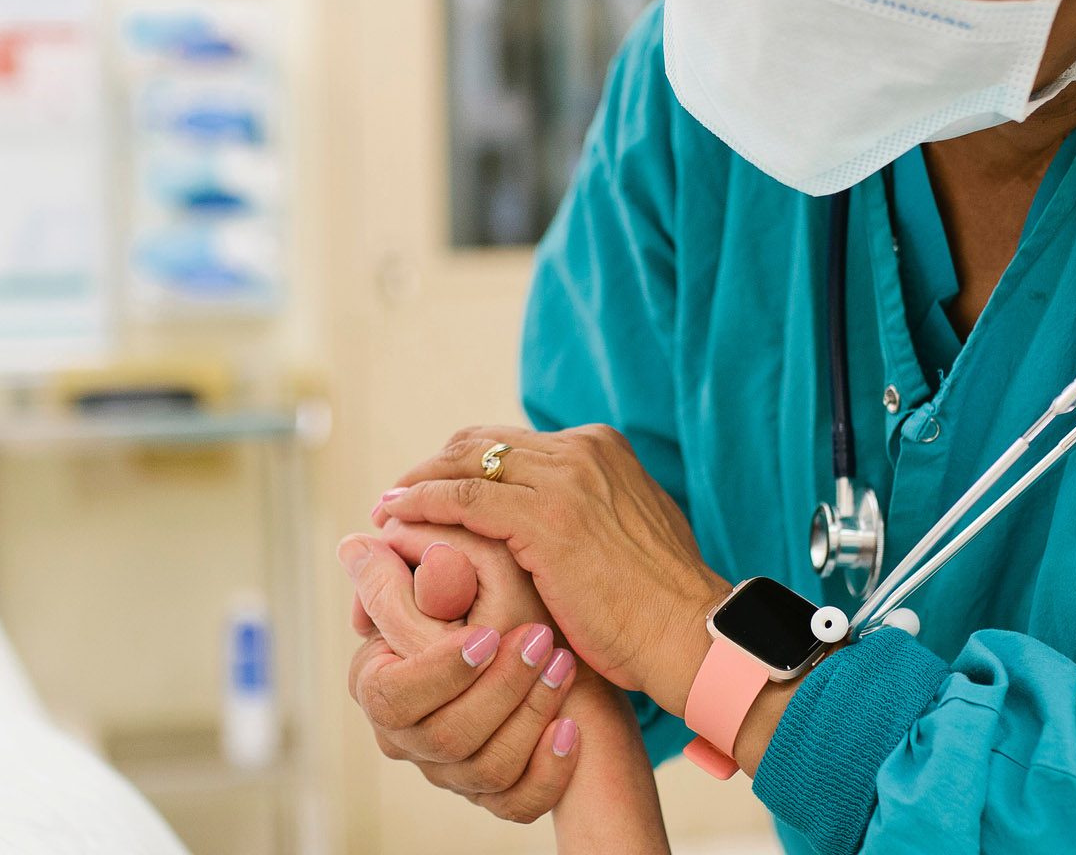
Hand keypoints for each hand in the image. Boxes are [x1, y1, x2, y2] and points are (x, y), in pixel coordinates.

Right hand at [340, 524, 583, 819]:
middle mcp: (410, 737)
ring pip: (488, 769)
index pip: (392, 696)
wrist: (554, 651)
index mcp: (381, 686)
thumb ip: (411, 576)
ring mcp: (454, 772)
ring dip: (530, 714)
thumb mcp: (457, 584)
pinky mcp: (499, 794)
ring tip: (563, 663)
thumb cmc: (491, 605)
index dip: (439, 670)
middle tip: (539, 639)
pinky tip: (570, 728)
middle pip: (444, 737)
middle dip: (498, 689)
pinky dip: (547, 768)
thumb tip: (359, 544)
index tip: (486, 635)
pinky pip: (519, 802)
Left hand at [376, 425, 730, 715]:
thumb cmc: (659, 603)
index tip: (432, 488)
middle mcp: (580, 451)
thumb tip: (565, 520)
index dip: (463, 464)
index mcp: (600, 447)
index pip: (511, 443)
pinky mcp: (545, 520)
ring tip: (385, 510)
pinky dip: (422, 505)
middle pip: (479, 443)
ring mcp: (564, 481)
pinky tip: (397, 521)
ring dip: (415, 485)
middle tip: (395, 497)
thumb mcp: (629, 531)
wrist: (689, 633)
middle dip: (431, 467)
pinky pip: (462, 500)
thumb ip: (593, 510)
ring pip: (464, 465)